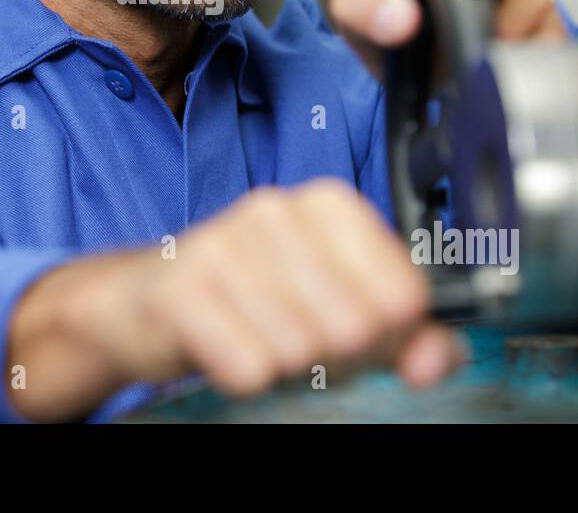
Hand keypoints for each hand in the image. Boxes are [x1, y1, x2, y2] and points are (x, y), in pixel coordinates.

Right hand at [9, 178, 466, 419]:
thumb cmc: (246, 298)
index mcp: (326, 204)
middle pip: (358, 326)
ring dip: (283, 365)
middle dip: (334, 355)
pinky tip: (224, 347)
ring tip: (255, 337)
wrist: (140, 302)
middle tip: (294, 337)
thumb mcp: (334, 306)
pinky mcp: (181, 289)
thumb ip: (401, 333)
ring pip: (304, 349)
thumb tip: (437, 357)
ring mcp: (224, 244)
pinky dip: (242, 375)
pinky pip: (249, 367)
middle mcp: (276, 210)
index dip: (386, 333)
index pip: (404, 294)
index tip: (350, 324)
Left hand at [327, 0, 565, 74]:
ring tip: (494, 38)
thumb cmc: (394, 36)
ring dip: (517, 8)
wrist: (420, 90)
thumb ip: (362, 9)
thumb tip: (397, 17)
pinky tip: (516, 62)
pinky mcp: (540, 35)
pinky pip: (553, 34)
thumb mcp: (359, 20)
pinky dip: (537, 48)